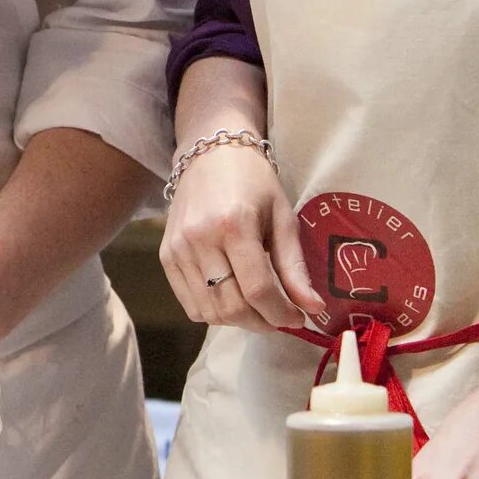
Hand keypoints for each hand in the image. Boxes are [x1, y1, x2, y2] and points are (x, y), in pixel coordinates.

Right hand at [160, 144, 318, 333]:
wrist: (209, 155)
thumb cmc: (254, 182)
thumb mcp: (283, 217)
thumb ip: (294, 266)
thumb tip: (313, 309)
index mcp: (234, 225)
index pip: (257, 290)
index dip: (282, 314)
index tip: (299, 319)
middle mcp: (200, 239)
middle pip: (232, 306)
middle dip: (263, 322)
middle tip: (280, 318)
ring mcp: (178, 250)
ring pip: (209, 312)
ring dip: (239, 321)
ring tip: (258, 310)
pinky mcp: (165, 256)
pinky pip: (190, 304)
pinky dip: (214, 313)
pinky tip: (232, 299)